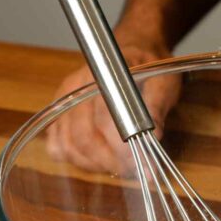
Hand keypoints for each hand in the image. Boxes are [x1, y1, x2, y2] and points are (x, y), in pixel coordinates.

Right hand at [47, 42, 180, 173]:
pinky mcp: (59, 114)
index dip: (121, 148)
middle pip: (82, 137)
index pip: (104, 120)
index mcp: (102, 77)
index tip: (141, 166)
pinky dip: (75, 160)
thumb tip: (153, 136)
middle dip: (109, 162)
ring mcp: (64, 102)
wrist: (134, 49)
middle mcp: (76, 88)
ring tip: (119, 167)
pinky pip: (56, 146)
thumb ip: (157, 106)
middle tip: (134, 171)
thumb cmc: (148, 65)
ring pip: (68, 146)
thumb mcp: (163, 81)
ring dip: (94, 164)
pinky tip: (96, 161)